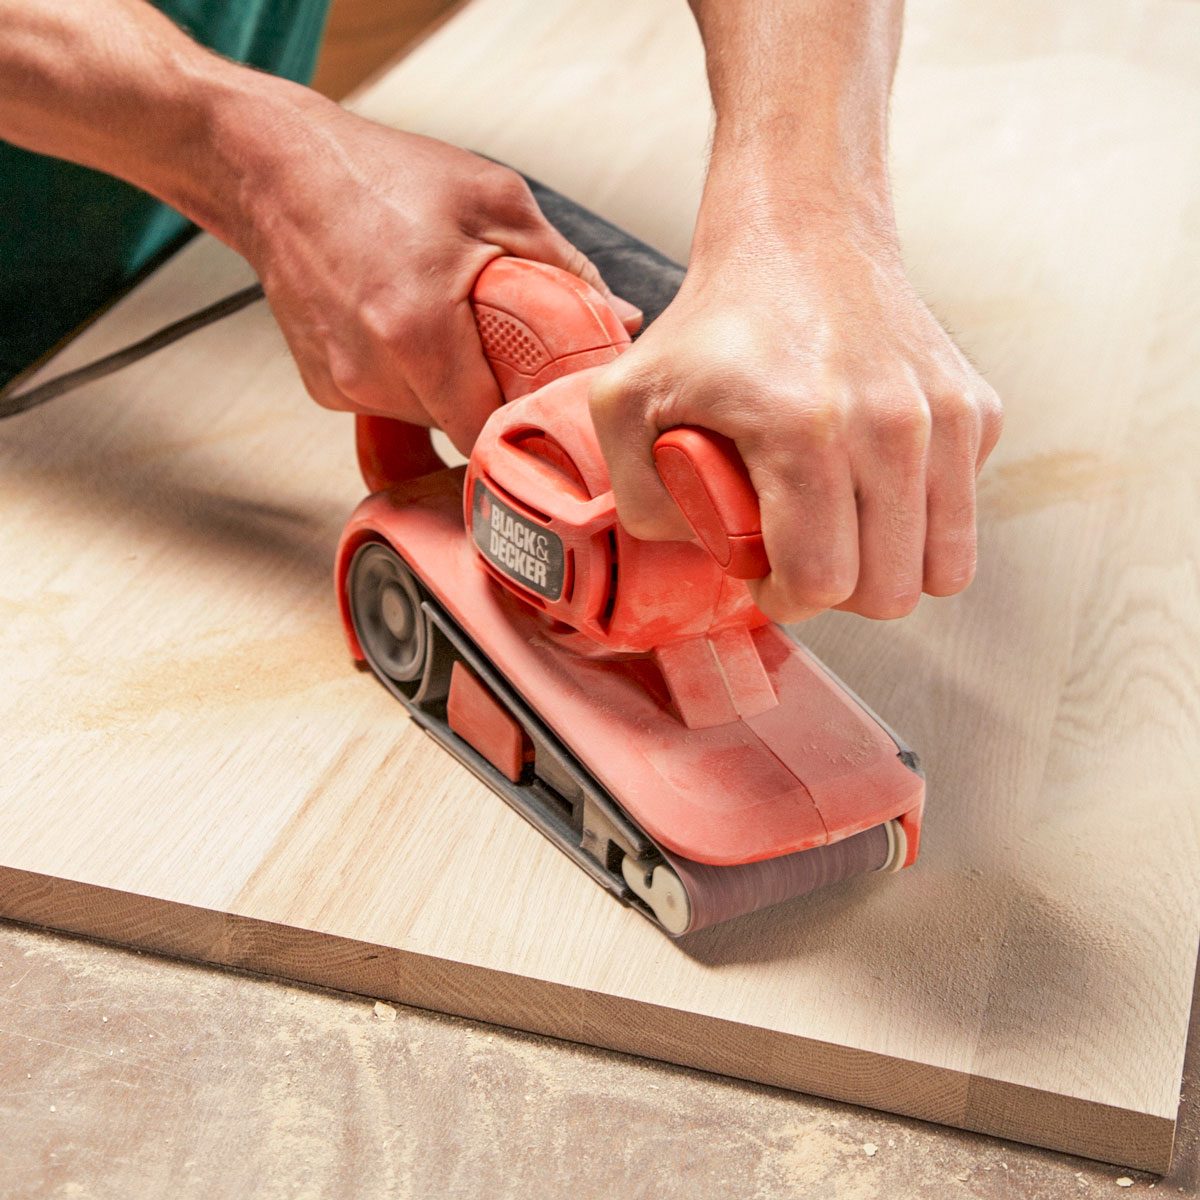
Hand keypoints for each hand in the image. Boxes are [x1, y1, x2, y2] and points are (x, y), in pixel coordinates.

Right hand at [234, 90, 639, 450]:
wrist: (274, 168)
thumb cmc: (379, 175)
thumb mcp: (492, 201)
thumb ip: (564, 269)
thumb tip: (621, 318)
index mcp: (418, 332)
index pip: (488, 431)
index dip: (523, 426)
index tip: (547, 411)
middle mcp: (372, 371)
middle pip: (459, 426)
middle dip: (490, 397)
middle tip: (507, 352)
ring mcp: (341, 385)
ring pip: (425, 418)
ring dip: (449, 387)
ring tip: (450, 327)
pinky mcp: (322, 387)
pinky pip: (388, 401)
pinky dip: (409, 378)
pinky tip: (405, 327)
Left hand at [589, 214, 1002, 622]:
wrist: (800, 235)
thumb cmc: (714, 321)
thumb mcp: (625, 398)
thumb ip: (636, 495)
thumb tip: (702, 551)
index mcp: (803, 432)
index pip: (820, 581)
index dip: (787, 600)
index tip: (767, 578)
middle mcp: (890, 426)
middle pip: (888, 592)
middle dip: (838, 592)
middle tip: (802, 552)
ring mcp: (945, 417)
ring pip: (942, 566)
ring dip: (887, 565)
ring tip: (841, 527)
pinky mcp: (978, 409)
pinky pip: (960, 512)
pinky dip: (919, 515)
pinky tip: (871, 476)